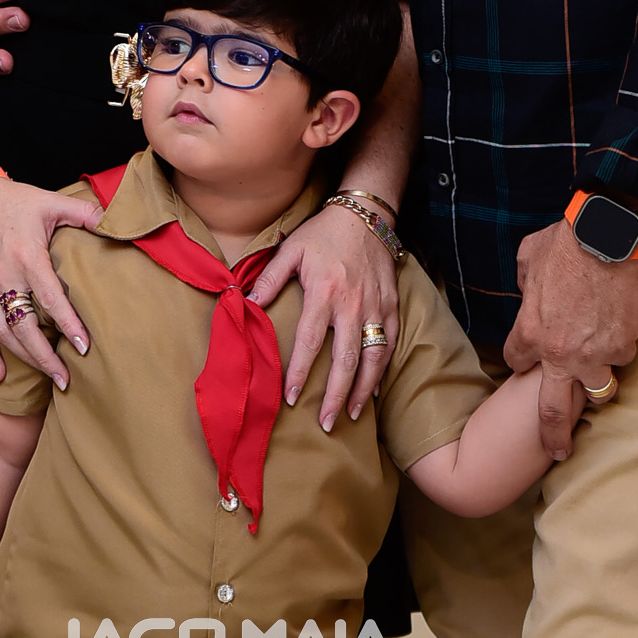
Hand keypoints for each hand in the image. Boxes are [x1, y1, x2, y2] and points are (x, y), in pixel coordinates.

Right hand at [0, 174, 102, 387]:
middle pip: (24, 327)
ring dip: (24, 358)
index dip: (68, 324)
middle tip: (66, 379)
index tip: (84, 346)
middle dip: (45, 357)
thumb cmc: (14, 199)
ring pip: (3, 332)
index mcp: (27, 256)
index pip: (50, 298)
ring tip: (47, 377)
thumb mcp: (52, 201)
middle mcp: (5, 276)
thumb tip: (116, 221)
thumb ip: (85, 213)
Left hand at [249, 202, 399, 429]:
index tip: (290, 398)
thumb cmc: (324, 233)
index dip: (299, 372)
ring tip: (351, 414)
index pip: (310, 342)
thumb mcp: (292, 249)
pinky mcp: (391, 305)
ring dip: (362, 390)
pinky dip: (383, 368)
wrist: (365, 214)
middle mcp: (352, 304)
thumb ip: (270, 278)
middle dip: (334, 395)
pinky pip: (390, 342)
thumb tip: (246, 304)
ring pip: (373, 357)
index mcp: (324, 292)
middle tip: (324, 423)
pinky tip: (374, 388)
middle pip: (345, 360)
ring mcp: (375, 307)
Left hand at [503, 220, 637, 457]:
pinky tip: (621, 322)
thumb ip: (525, 281)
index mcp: (530, 332)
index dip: (521, 357)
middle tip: (557, 451)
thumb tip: (528, 290)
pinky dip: (622, 343)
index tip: (526, 359)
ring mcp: (595, 355)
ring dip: (598, 380)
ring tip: (600, 370)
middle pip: (552, 410)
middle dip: (553, 436)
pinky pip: (623, 355)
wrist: (608, 235)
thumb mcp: (528, 256)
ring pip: (598, 388)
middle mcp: (560, 353)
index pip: (515, 361)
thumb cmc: (566, 241)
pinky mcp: (624, 346)